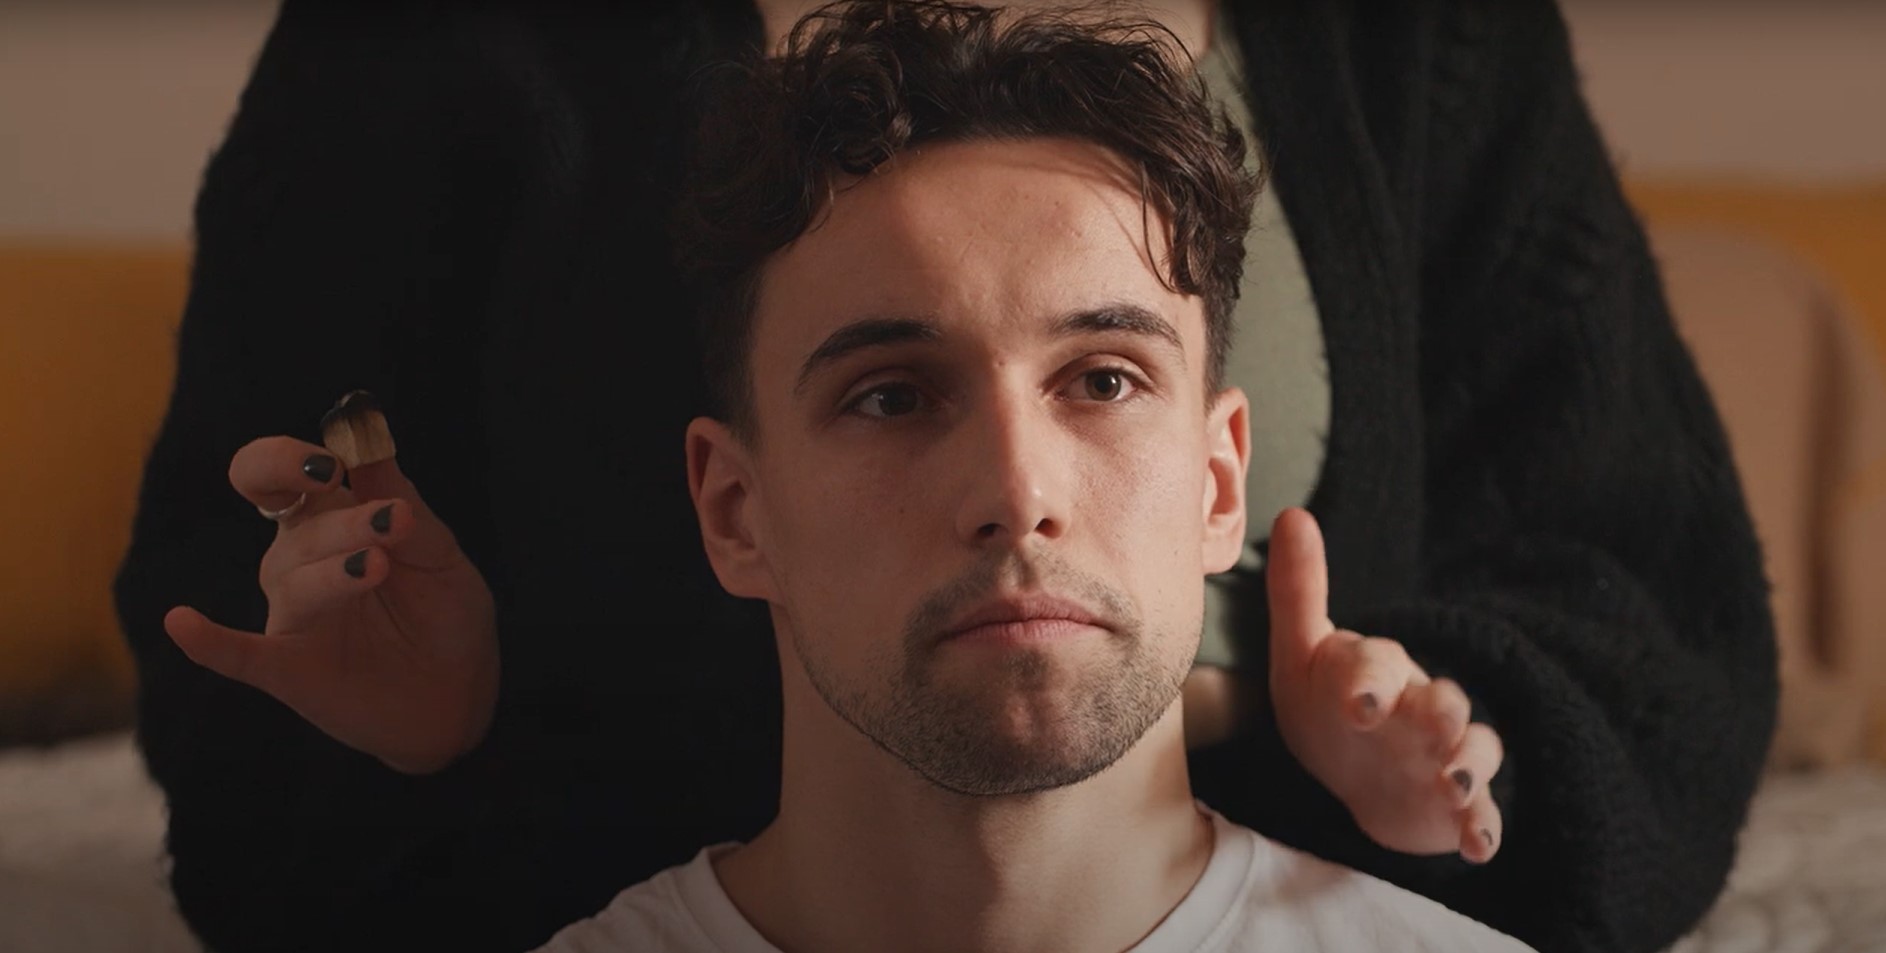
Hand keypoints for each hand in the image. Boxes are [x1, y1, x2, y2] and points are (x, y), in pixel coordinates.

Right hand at [164, 435, 498, 773]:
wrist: (461, 694)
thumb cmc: (445, 615)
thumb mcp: (438, 551)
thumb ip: (400, 497)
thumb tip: (367, 432)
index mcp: (329, 522)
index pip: (274, 475)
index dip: (288, 460)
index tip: (333, 462)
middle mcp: (298, 563)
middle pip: (292, 526)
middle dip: (342, 521)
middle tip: (393, 524)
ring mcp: (292, 616)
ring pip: (292, 579)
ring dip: (335, 570)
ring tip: (378, 567)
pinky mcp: (289, 669)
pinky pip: (239, 655)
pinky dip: (210, 641)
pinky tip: (184, 623)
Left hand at [1266, 507, 1504, 862]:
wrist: (1359, 773)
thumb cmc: (1328, 705)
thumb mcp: (1302, 655)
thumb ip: (1298, 591)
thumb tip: (1291, 513)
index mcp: (1381, 671)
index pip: (1379, 666)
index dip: (1371, 682)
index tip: (1357, 705)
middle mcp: (1423, 708)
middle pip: (1443, 703)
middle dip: (1440, 714)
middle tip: (1434, 723)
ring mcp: (1447, 756)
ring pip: (1474, 752)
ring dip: (1469, 767)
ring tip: (1456, 784)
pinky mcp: (1459, 805)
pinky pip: (1482, 815)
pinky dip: (1484, 829)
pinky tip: (1478, 846)